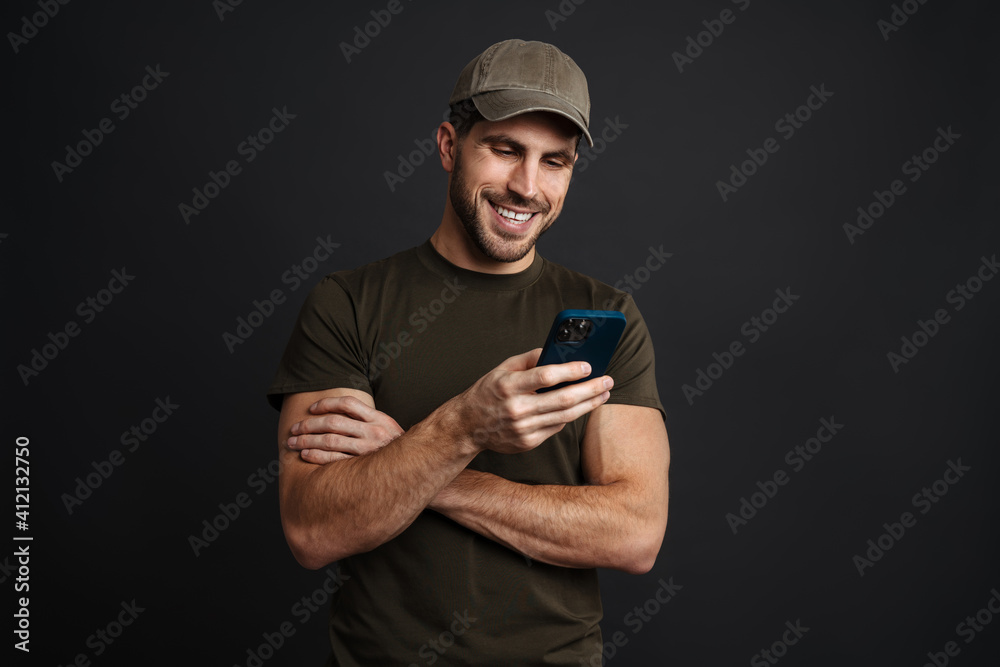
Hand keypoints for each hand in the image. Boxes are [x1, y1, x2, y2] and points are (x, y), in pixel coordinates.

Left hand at [285, 395, 403, 463]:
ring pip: (330, 441)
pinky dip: (316, 456)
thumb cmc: (398, 450)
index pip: (348, 403)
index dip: (326, 404)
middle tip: (294, 429)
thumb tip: (340, 411)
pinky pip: (334, 460)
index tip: (312, 409)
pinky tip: (305, 455)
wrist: (418, 469)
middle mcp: (374, 432)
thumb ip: (368, 420)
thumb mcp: (389, 428)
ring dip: (307, 441)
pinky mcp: (363, 467)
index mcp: (379, 418)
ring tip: (293, 443)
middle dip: (309, 425)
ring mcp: (369, 450)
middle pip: (333, 422)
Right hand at [449, 348, 611, 454]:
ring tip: (603, 394)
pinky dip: (570, 416)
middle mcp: (516, 408)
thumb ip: (529, 359)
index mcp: (508, 386)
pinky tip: (580, 406)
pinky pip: (556, 427)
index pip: (546, 376)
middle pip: (563, 399)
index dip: (570, 371)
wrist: (467, 427)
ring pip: (566, 416)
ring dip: (589, 404)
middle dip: (591, 389)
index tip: (588, 366)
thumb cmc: (487, 393)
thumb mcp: (502, 369)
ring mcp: (523, 428)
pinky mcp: (528, 442)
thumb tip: (556, 352)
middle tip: (607, 381)